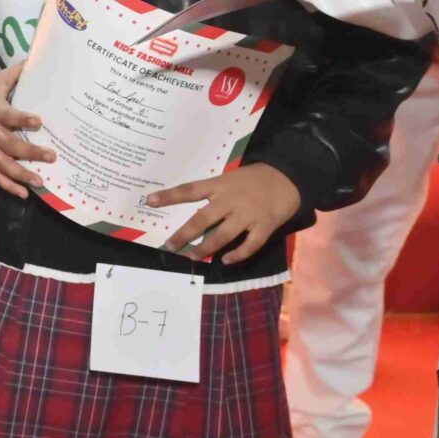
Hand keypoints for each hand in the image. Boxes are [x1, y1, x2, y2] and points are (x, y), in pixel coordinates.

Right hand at [0, 64, 54, 196]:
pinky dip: (8, 186)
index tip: (38, 122)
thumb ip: (17, 74)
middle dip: (30, 152)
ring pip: (3, 164)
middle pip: (10, 145)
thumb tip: (39, 59)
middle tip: (51, 156)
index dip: (22, 119)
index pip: (8, 116)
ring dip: (21, 174)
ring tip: (40, 181)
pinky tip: (24, 193)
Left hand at [149, 162, 301, 263]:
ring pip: (222, 235)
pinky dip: (237, 255)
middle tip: (170, 246)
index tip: (149, 201)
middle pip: (202, 219)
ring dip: (205, 248)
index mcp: (220, 185)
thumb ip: (213, 193)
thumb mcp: (230, 178)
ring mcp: (248, 214)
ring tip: (193, 257)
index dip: (169, 196)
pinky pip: (249, 245)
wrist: (289, 177)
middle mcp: (231, 199)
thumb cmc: (254, 179)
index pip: (189, 190)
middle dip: (184, 235)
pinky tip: (225, 261)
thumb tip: (191, 213)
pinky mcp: (265, 225)